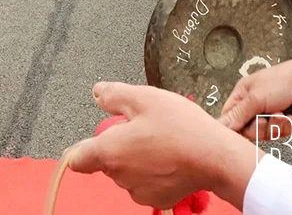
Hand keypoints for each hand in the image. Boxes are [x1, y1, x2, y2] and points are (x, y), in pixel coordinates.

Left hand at [67, 82, 256, 211]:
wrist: (215, 157)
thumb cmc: (181, 128)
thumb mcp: (145, 98)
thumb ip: (115, 95)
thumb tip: (98, 93)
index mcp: (110, 152)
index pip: (76, 159)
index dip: (79, 148)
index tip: (88, 140)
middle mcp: (120, 176)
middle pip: (107, 159)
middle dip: (120, 143)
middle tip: (143, 126)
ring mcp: (138, 190)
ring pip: (127, 170)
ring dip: (137, 157)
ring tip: (161, 139)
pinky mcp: (156, 198)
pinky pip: (145, 182)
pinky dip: (153, 170)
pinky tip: (169, 155)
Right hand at [219, 55, 291, 141]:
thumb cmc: (283, 81)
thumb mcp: (256, 99)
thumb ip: (238, 114)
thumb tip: (220, 125)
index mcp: (241, 95)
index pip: (229, 118)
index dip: (234, 128)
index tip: (244, 130)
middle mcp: (252, 104)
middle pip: (247, 129)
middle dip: (261, 127)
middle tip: (266, 117)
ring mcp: (267, 111)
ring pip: (264, 133)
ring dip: (275, 126)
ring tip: (281, 114)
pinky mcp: (280, 119)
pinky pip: (277, 132)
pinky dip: (285, 126)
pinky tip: (289, 115)